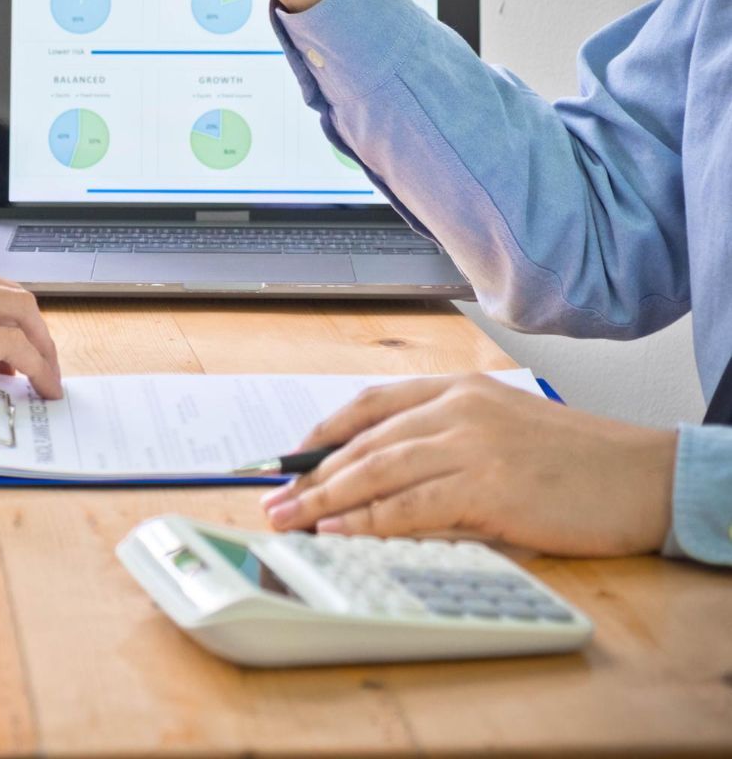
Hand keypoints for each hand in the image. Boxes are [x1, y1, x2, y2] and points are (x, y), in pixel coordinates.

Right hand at [0, 243, 62, 400]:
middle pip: (13, 295)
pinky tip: (38, 386)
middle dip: (37, 332)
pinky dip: (34, 366)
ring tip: (47, 380)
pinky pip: (9, 344)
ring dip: (42, 350)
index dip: (10, 317)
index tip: (17, 346)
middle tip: (44, 363)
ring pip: (20, 313)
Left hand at [260, 374, 677, 556]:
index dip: (321, 433)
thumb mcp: (502, 430)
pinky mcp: (488, 486)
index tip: (287, 459)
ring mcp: (472, 445)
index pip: (370, 403)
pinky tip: (340, 531)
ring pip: (376, 471)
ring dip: (325, 500)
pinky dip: (368, 521)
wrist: (646, 476)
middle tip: (273, 499)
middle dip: (310, 474)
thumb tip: (381, 477)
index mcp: (460, 389)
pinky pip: (410, 506)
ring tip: (291, 521)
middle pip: (363, 441)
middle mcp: (459, 409)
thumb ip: (445, 442)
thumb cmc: (578, 461)